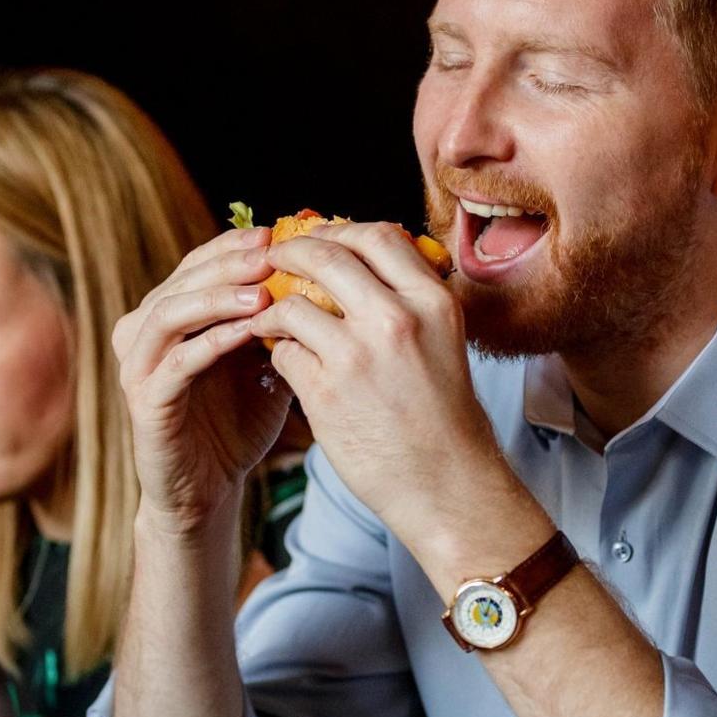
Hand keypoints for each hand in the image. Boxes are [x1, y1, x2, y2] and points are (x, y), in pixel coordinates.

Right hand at [113, 226, 290, 534]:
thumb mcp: (265, 363)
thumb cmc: (238, 423)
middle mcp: (145, 332)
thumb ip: (281, 324)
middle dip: (230, 263)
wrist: (208, 489)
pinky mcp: (144, 401)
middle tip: (274, 251)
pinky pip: (176, 363)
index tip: (279, 232)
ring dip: (218, 297)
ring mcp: (139, 366)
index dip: (234, 244)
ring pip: (170, 312)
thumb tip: (328, 279)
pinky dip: (212, 343)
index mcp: (171, 316)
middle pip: (183, 280)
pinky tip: (249, 332)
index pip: (198, 264)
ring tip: (264, 290)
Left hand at [241, 223, 516, 556]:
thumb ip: (406, 300)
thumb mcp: (444, 342)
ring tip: (268, 319)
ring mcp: (357, 356)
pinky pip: (282, 352)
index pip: (376, 234)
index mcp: (432, 302)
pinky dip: (277, 352)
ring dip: (272, 309)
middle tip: (273, 261)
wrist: (448, 486)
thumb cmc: (445, 418)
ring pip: (292, 305)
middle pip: (325, 256)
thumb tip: (357, 263)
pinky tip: (284, 362)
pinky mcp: (326, 393)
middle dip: (290, 253)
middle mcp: (396, 319)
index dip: (338, 230)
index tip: (318, 239)